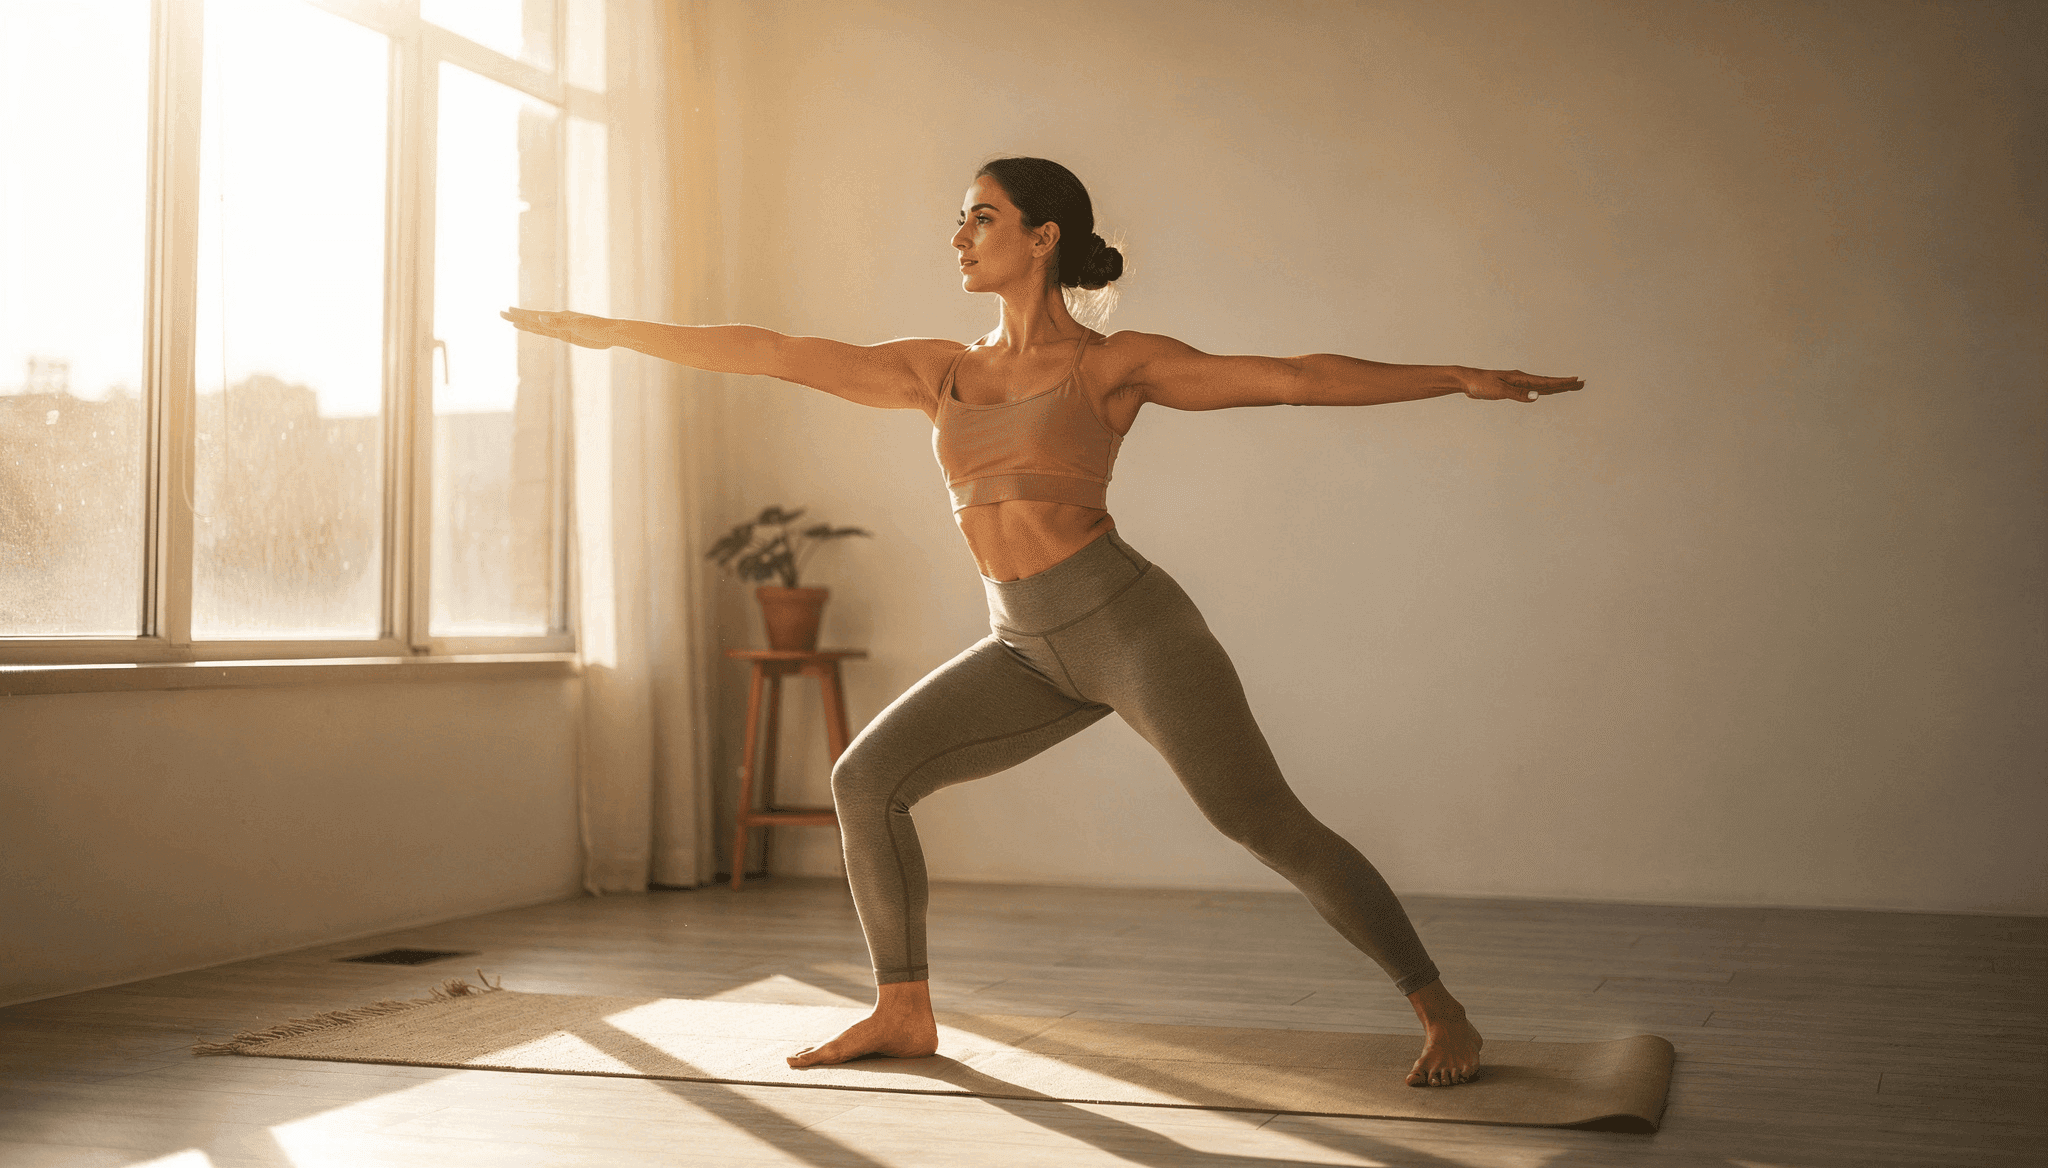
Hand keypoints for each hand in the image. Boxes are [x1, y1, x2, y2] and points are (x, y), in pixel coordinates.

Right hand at [500, 307, 619, 349]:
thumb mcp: (576, 326)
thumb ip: (557, 323)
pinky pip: (549, 333)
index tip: (506, 310)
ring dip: (526, 324)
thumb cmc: (596, 328)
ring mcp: (562, 328)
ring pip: (539, 327)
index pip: (534, 316)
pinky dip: (539, 331)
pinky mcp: (568, 336)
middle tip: (502, 313)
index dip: (520, 314)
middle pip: (533, 320)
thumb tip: (539, 318)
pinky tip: (534, 328)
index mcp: (558, 317)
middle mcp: (557, 321)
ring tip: (513, 322)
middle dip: (517, 317)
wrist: (611, 333)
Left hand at [1456, 367, 1584, 401]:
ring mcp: (1517, 383)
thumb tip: (1537, 396)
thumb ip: (1518, 394)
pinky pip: (1532, 390)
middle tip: (1582, 384)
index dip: (1562, 383)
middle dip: (1565, 384)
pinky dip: (1542, 391)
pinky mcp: (1511, 389)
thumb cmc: (1480, 384)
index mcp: (1521, 378)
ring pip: (1541, 387)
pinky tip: (1546, 393)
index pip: (1546, 382)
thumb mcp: (1499, 390)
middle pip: (1548, 383)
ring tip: (1570, 387)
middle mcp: (1522, 379)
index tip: (1577, 381)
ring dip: (1556, 388)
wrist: (1466, 381)